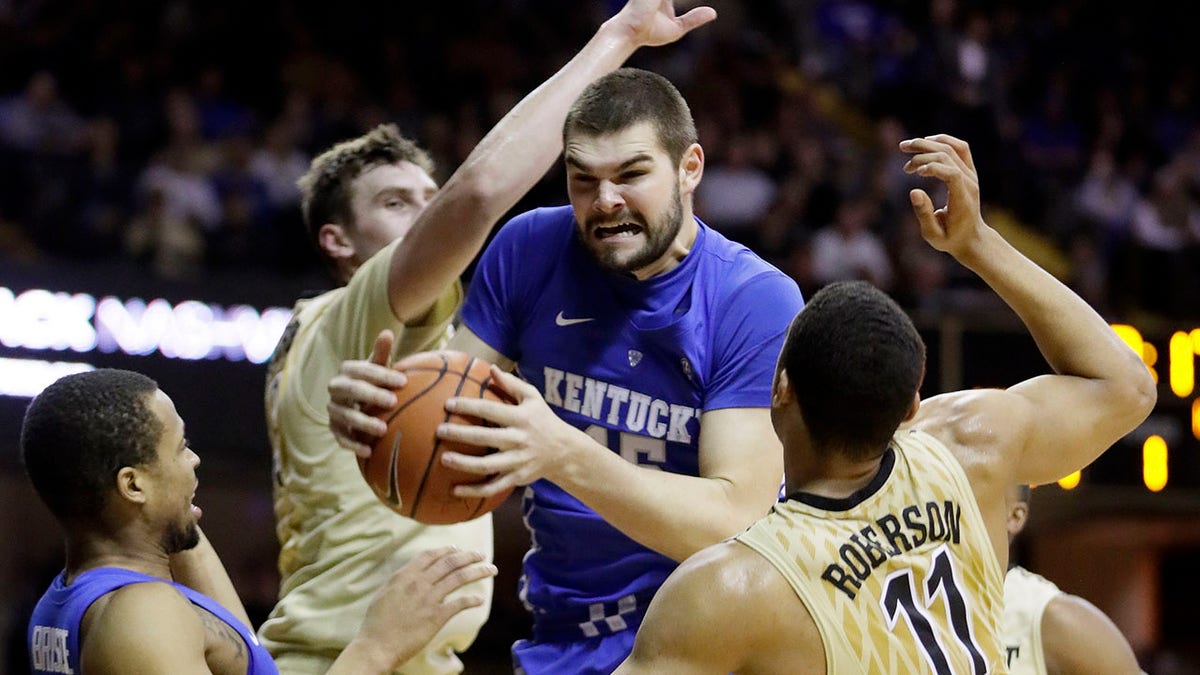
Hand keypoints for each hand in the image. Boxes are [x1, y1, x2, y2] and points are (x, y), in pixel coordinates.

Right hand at [327, 329, 405, 456]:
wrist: (360, 404)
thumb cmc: (374, 382)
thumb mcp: (378, 367)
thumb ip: (381, 353)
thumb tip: (386, 332)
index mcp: (347, 371)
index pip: (361, 370)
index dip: (381, 375)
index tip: (403, 381)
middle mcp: (336, 389)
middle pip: (351, 390)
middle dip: (371, 395)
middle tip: (393, 401)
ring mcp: (334, 410)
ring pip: (344, 416)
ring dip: (362, 422)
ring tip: (383, 430)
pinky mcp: (335, 429)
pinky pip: (341, 438)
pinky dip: (353, 445)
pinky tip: (369, 452)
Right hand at [350, 547, 495, 671]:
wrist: (376, 645)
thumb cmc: (376, 623)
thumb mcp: (385, 593)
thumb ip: (401, 581)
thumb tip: (413, 574)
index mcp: (405, 575)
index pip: (431, 555)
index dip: (447, 550)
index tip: (458, 549)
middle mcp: (419, 583)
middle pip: (450, 562)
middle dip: (469, 556)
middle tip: (481, 555)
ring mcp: (429, 598)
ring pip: (459, 578)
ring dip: (478, 571)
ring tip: (491, 569)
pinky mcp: (436, 616)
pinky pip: (459, 603)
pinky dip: (472, 600)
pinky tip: (480, 600)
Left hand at [436, 366, 587, 497]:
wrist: (564, 451)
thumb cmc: (543, 419)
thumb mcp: (533, 397)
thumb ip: (512, 383)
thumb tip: (490, 368)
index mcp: (520, 418)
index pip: (491, 410)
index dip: (469, 406)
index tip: (448, 404)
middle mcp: (518, 440)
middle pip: (485, 438)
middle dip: (460, 434)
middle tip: (439, 431)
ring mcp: (517, 461)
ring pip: (487, 465)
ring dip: (464, 463)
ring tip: (444, 459)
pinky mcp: (516, 478)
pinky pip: (493, 487)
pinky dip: (474, 491)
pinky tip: (455, 490)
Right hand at [608, 0, 716, 48]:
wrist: (629, 32)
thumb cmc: (648, 33)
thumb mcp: (677, 28)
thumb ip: (694, 19)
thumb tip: (714, 13)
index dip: (688, 0)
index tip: (705, 0)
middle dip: (680, 1)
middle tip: (672, 11)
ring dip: (676, 3)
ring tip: (665, 11)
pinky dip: (672, 0)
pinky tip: (663, 7)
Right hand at [899, 134, 986, 258]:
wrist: (971, 237)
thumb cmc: (950, 238)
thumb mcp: (933, 235)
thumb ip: (923, 214)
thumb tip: (913, 191)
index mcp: (963, 199)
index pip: (952, 173)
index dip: (932, 167)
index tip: (914, 173)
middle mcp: (970, 182)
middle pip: (948, 156)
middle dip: (922, 156)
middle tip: (905, 168)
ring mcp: (971, 174)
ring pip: (951, 147)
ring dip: (927, 144)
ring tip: (905, 147)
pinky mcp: (969, 170)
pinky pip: (959, 147)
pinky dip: (941, 141)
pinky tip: (925, 142)